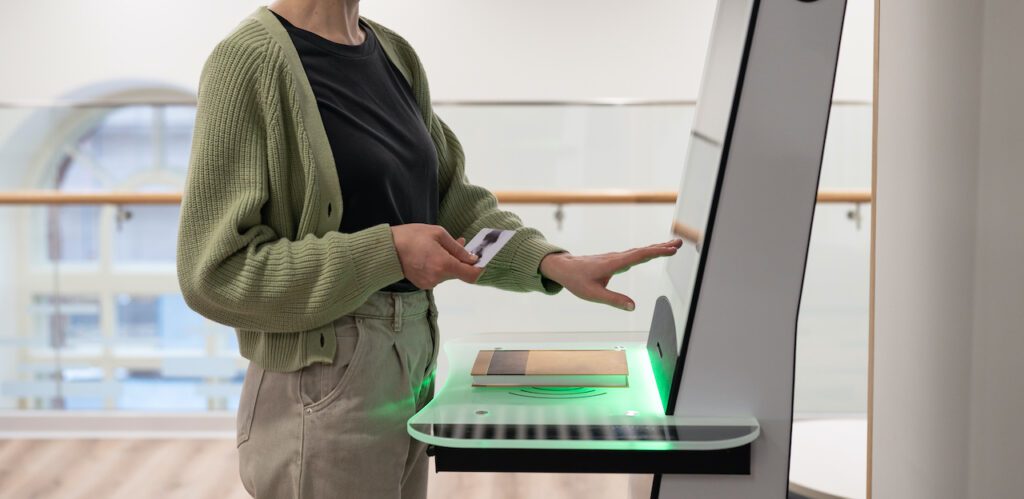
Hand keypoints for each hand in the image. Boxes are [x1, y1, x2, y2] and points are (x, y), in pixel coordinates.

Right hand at [391, 224, 483, 288]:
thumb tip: (472, 258)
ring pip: (448, 274)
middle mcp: (438, 277)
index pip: (471, 275)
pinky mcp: (423, 285)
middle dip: (460, 261)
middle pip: (459, 273)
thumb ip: (457, 248)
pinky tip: (429, 256)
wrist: (387, 249)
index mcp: (444, 264)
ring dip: (448, 263)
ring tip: (437, 248)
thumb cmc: (412, 236)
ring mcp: (430, 283)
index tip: (479, 260)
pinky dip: (438, 268)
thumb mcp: (438, 234)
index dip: (478, 269)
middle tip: (456, 244)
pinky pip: (438, 277)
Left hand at [539, 239, 682, 310]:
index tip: (671, 249)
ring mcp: (616, 258)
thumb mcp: (594, 294)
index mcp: (613, 264)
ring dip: (656, 248)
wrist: (564, 268)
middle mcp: (616, 258)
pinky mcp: (615, 260)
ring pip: (639, 251)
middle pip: (643, 250)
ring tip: (672, 246)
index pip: (639, 256)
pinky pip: (634, 254)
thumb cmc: (577, 281)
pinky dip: (646, 252)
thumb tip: (633, 307)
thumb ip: (614, 300)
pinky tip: (652, 252)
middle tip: (679, 243)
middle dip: (662, 247)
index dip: (656, 252)